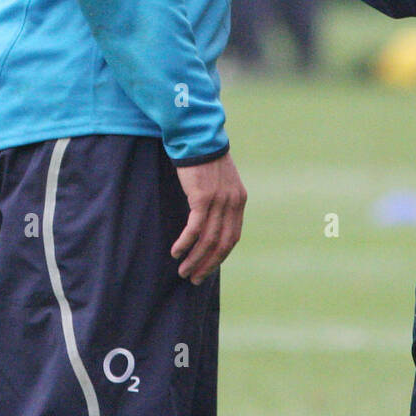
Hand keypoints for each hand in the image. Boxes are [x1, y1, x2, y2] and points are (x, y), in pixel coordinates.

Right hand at [170, 151, 246, 284]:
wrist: (198, 138)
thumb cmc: (205, 161)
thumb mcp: (220, 183)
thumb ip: (220, 202)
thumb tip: (210, 226)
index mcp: (239, 200)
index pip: (233, 237)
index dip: (220, 257)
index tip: (207, 269)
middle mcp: (232, 202)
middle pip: (222, 243)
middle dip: (208, 264)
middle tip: (194, 278)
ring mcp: (219, 200)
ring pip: (208, 239)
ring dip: (195, 258)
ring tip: (182, 270)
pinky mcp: (202, 196)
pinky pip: (195, 228)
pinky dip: (186, 243)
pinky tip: (176, 251)